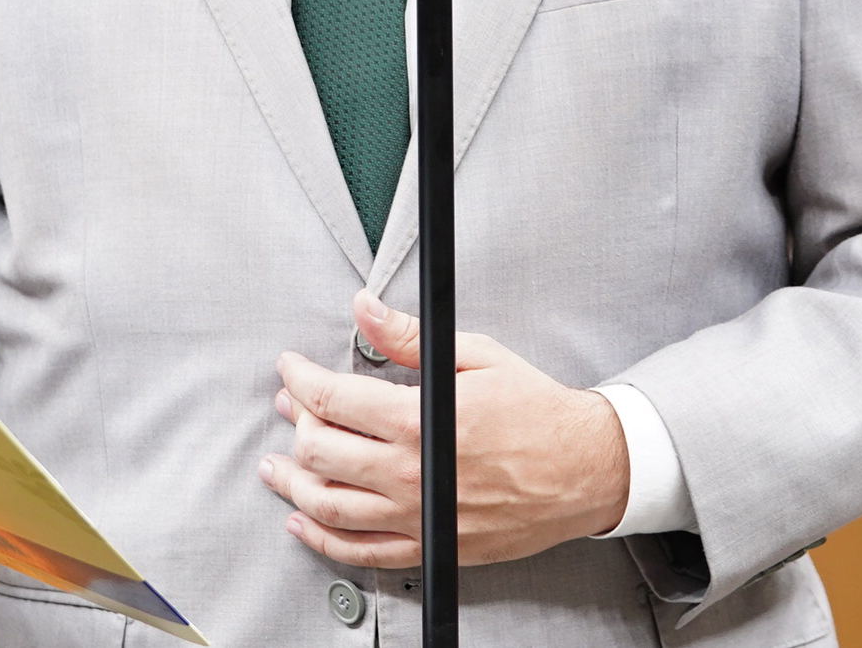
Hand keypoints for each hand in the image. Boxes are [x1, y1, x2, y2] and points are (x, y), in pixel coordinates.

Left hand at [258, 291, 629, 567]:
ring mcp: (417, 516)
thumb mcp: (476, 357)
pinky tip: (305, 524)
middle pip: (320, 452)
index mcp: (419, 421)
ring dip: (293, 484)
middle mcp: (410, 473)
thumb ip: (410, 338)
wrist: (584, 469)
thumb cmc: (539, 413)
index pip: (332, 399)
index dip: (300, 379)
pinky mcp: (429, 545)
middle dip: (294, 424)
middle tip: (288, 407)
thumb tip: (366, 310)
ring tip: (277, 467)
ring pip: (328, 506)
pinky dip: (322, 540)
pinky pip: (361, 552)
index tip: (292, 368)